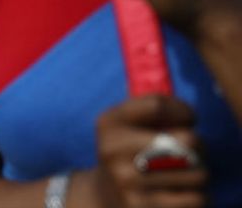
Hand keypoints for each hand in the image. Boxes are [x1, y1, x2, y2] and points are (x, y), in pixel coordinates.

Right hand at [87, 95, 206, 207]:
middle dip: (199, 145)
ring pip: (198, 173)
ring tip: (185, 172)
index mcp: (109, 124)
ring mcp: (127, 182)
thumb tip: (188, 118)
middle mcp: (113, 151)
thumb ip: (150, 110)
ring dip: (199, 172)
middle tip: (191, 150)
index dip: (183, 111)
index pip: (157, 106)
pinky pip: (195, 198)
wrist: (105, 195)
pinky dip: (196, 195)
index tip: (187, 119)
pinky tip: (180, 192)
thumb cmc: (129, 152)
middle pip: (187, 140)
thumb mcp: (125, 123)